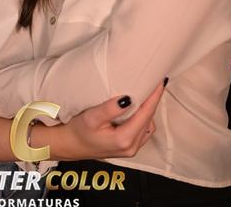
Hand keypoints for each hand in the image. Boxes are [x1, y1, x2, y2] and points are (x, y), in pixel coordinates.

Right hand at [41, 82, 163, 160]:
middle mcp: (132, 146)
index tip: (160, 81)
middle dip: (153, 100)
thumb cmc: (78, 130)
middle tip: (155, 81)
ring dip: (149, 109)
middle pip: (149, 119)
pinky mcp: (129, 147)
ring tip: (147, 92)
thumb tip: (129, 98)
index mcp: (125, 139)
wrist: (70, 145)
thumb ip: (110, 109)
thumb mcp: (91, 117)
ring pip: (148, 125)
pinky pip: (143, 130)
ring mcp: (131, 149)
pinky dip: (144, 117)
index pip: (146, 113)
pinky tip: (138, 107)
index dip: (154, 96)